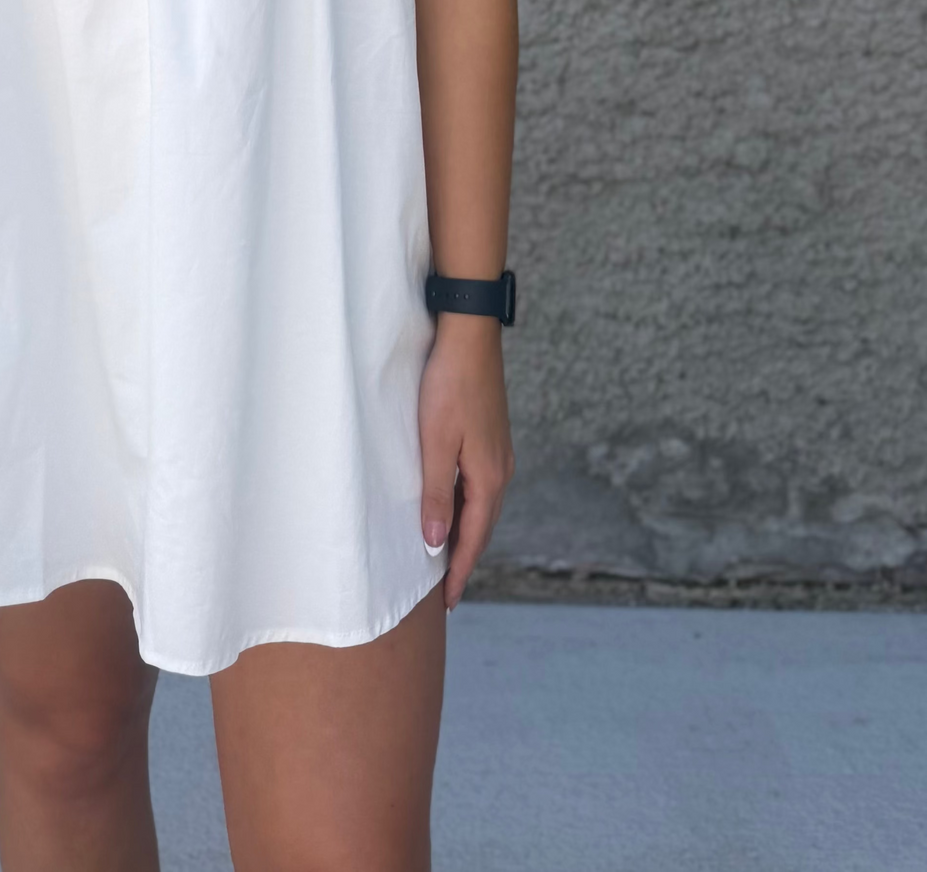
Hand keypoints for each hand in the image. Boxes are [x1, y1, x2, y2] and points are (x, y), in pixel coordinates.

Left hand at [418, 314, 513, 609]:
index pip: (473, 538)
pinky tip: (451, 504)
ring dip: (465, 531)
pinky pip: (479, 484)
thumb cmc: (449, 386)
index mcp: (489, 477)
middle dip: (464, 557)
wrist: (469, 335)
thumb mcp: (435, 442)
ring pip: (481, 505)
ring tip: (445, 554)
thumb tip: (435, 542)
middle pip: (481, 525)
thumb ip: (435, 494)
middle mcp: (500, 470)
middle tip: (444, 588)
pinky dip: (466, 505)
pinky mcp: (490, 436)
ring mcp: (498, 452)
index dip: (459, 570)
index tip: (447, 601)